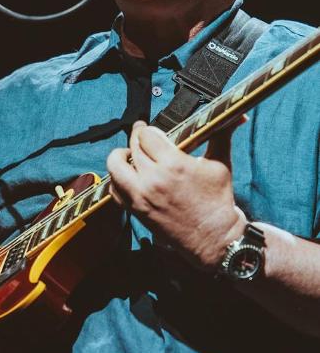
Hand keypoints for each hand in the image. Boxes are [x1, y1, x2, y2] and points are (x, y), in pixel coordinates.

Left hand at [107, 121, 246, 269]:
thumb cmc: (218, 200)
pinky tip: (128, 177)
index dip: (148, 130)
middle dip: (137, 140)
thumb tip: (238, 115)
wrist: (214, 238)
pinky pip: (114, 190)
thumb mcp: (221, 163)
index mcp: (174, 164)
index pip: (147, 135)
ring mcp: (141, 196)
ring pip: (115, 166)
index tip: (152, 132)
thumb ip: (222, 134)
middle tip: (143, 140)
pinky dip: (117, 180)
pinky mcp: (136, 211)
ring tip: (130, 156)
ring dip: (120, 157)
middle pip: (132, 146)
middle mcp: (154, 178)